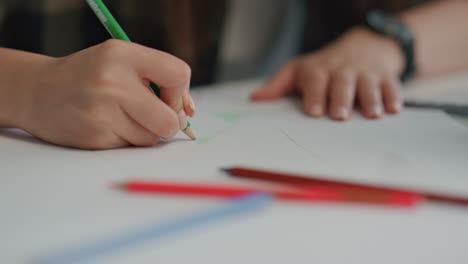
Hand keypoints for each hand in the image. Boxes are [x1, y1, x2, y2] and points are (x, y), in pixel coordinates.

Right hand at [18, 40, 194, 148]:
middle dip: (168, 123)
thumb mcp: (121, 60)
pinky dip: (126, 140)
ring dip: (145, 132)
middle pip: (169, 120)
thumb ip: (158, 79)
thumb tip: (186, 114)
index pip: (178, 74)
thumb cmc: (89, 76)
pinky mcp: (95, 137)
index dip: (181, 93)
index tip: (168, 98)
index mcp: (123, 55)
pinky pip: (131, 147)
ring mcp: (102, 112)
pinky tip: (107, 125)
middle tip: (154, 116)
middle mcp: (113, 82)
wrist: (37, 92)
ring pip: (152, 138)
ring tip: (121, 116)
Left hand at [252, 27, 404, 119]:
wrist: (363, 46)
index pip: (315, 80)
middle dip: (341, 98)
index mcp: (318, 70)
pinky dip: (393, 96)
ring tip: (372, 114)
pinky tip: (393, 109)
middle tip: (340, 115)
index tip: (314, 112)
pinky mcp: (385, 76)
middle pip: (341, 82)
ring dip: (370, 98)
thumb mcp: (298, 70)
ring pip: (367, 83)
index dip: (315, 94)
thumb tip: (254, 99)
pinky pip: (391, 85)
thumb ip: (277, 85)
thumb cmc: (325, 66)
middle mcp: (341, 70)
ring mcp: (364, 72)